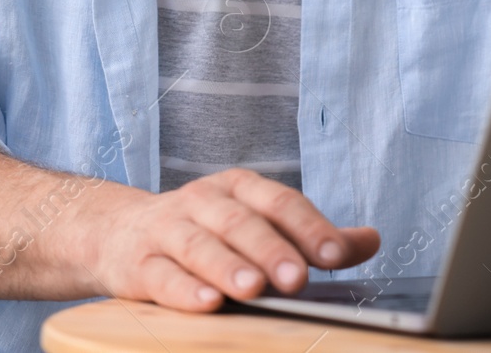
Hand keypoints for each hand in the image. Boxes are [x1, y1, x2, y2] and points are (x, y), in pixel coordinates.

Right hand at [81, 167, 379, 310]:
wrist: (119, 231)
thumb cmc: (207, 229)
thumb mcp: (257, 222)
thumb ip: (310, 235)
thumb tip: (372, 240)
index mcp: (240, 188)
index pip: (281, 202)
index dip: (310, 228)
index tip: (336, 256)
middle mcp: (204, 201)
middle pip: (242, 222)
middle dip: (272, 249)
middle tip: (297, 277)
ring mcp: (168, 229)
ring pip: (200, 245)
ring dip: (227, 267)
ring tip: (253, 289)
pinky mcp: (138, 262)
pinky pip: (161, 275)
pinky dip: (183, 289)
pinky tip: (205, 303)